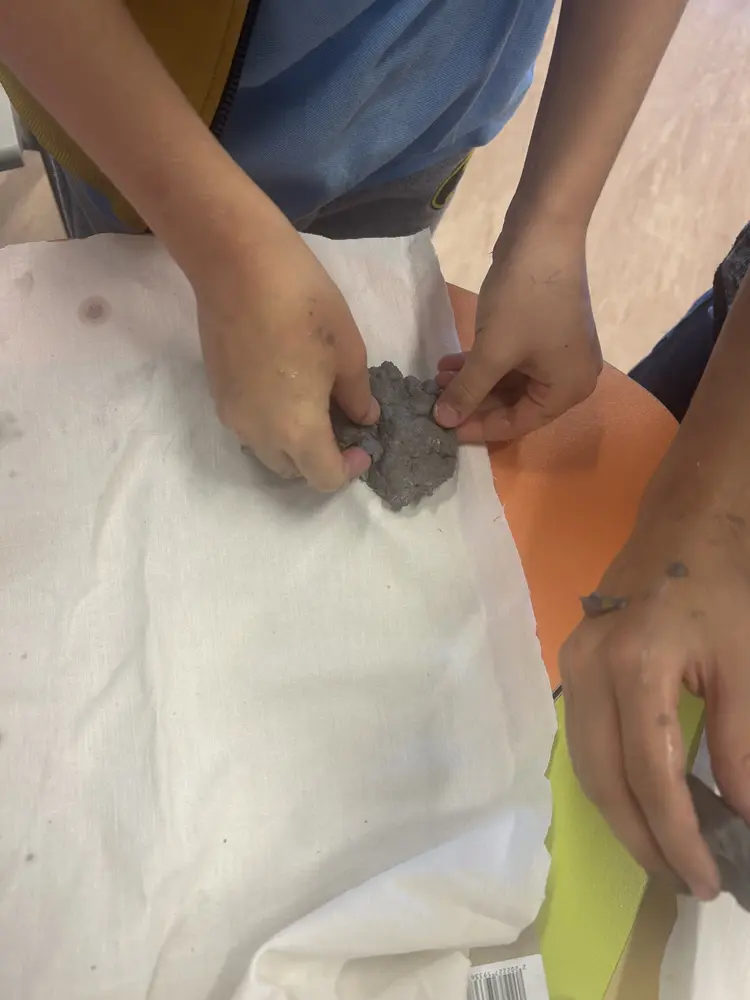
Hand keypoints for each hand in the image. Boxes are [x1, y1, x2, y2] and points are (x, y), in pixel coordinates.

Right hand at [192, 222, 377, 490]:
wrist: (236, 264)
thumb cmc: (304, 304)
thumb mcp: (349, 351)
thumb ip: (357, 396)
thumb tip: (363, 419)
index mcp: (297, 430)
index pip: (324, 478)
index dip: (349, 469)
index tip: (363, 444)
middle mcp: (258, 434)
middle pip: (291, 471)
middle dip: (319, 460)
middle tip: (341, 426)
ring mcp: (232, 415)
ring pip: (266, 451)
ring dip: (292, 444)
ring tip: (314, 408)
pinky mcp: (217, 394)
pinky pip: (249, 426)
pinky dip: (271, 424)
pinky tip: (285, 388)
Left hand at [434, 223, 601, 442]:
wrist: (544, 234)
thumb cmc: (524, 301)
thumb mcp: (492, 352)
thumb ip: (467, 391)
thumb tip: (442, 420)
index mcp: (569, 390)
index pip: (519, 423)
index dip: (478, 427)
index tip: (443, 427)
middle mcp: (571, 377)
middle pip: (515, 403)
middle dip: (473, 401)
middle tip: (435, 401)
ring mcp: (558, 352)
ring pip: (509, 380)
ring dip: (473, 380)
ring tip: (436, 379)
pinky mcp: (544, 330)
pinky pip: (511, 359)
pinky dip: (483, 362)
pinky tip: (451, 361)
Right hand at [560, 501, 749, 900]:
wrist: (685, 524)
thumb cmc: (723, 586)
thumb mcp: (746, 665)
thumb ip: (742, 744)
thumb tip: (742, 818)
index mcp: (636, 666)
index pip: (651, 775)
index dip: (678, 836)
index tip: (708, 882)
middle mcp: (588, 670)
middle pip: (604, 778)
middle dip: (642, 840)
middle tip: (684, 881)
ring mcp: (571, 664)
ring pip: (584, 764)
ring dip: (621, 816)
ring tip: (663, 852)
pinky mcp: (570, 662)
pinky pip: (581, 738)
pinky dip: (608, 780)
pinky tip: (639, 800)